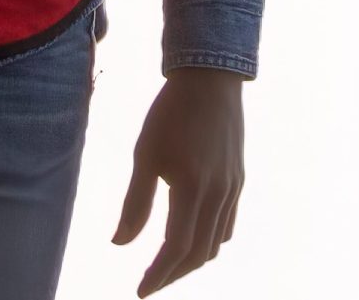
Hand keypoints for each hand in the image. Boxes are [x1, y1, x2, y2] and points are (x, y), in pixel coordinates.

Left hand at [113, 67, 245, 294]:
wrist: (210, 80)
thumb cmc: (170, 114)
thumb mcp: (145, 155)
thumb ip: (135, 203)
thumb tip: (119, 244)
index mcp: (192, 188)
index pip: (175, 248)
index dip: (158, 274)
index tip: (141, 291)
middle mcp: (218, 195)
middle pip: (198, 254)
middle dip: (173, 274)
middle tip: (150, 283)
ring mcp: (233, 189)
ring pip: (216, 243)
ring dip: (191, 261)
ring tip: (167, 265)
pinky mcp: (238, 181)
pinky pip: (227, 225)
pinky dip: (210, 242)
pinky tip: (193, 238)